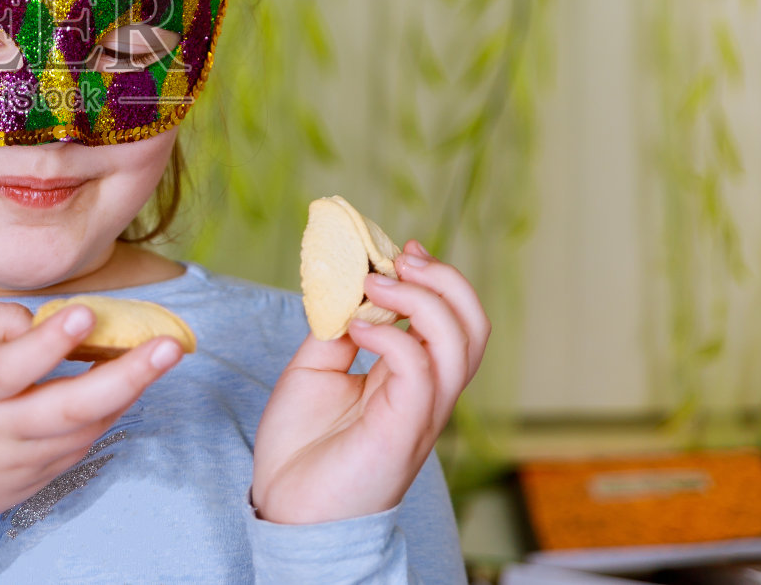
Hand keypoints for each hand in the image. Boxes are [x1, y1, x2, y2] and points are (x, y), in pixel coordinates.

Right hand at [0, 301, 183, 525]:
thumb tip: (37, 321)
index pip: (9, 368)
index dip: (48, 342)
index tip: (86, 313)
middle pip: (68, 409)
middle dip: (126, 376)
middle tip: (169, 345)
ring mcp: (20, 460)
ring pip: (86, 429)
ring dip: (129, 392)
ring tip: (163, 353)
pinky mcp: (35, 478)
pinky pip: (80, 444)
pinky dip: (107, 412)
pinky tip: (128, 382)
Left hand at [250, 239, 489, 524]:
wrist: (287, 509)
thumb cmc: (302, 449)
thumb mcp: (316, 371)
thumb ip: (337, 330)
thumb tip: (348, 289)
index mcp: (412, 378)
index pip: (452, 321)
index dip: (435, 279)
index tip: (400, 250)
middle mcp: (427, 394)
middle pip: (473, 327)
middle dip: (445, 281)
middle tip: (400, 260)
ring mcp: (421, 413)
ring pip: (460, 343)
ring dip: (421, 300)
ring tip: (375, 286)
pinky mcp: (403, 430)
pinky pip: (420, 370)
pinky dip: (393, 336)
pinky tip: (355, 328)